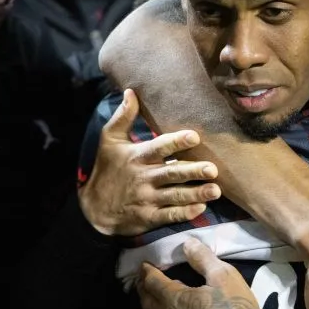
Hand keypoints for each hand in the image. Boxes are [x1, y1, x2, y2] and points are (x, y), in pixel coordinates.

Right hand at [79, 89, 221, 235]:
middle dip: (193, 171)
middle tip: (213, 169)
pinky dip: (185, 213)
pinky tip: (201, 208)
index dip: (176, 142)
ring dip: (196, 193)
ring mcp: (147, 199)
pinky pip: (169, 215)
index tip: (194, 136)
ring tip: (216, 190)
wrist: (93, 209)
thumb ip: (123, 117)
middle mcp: (144, 178)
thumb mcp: (109, 140)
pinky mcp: (149, 217)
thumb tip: (132, 91)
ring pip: (175, 196)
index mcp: (137, 156)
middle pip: (172, 173)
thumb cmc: (106, 170)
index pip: (159, 147)